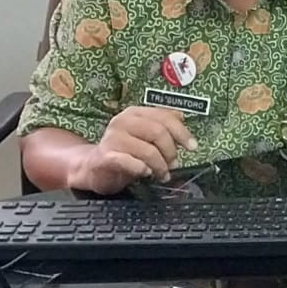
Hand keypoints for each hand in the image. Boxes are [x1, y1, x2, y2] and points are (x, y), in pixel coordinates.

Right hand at [66, 106, 197, 192]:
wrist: (94, 167)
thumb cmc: (123, 151)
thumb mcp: (144, 135)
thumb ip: (161, 125)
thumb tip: (181, 117)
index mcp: (134, 113)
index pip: (164, 117)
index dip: (182, 132)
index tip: (192, 147)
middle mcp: (122, 122)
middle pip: (158, 132)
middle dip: (171, 151)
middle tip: (174, 164)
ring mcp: (112, 138)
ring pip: (148, 150)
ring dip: (160, 166)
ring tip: (162, 174)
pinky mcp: (105, 157)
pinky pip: (130, 162)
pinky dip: (142, 169)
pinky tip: (146, 173)